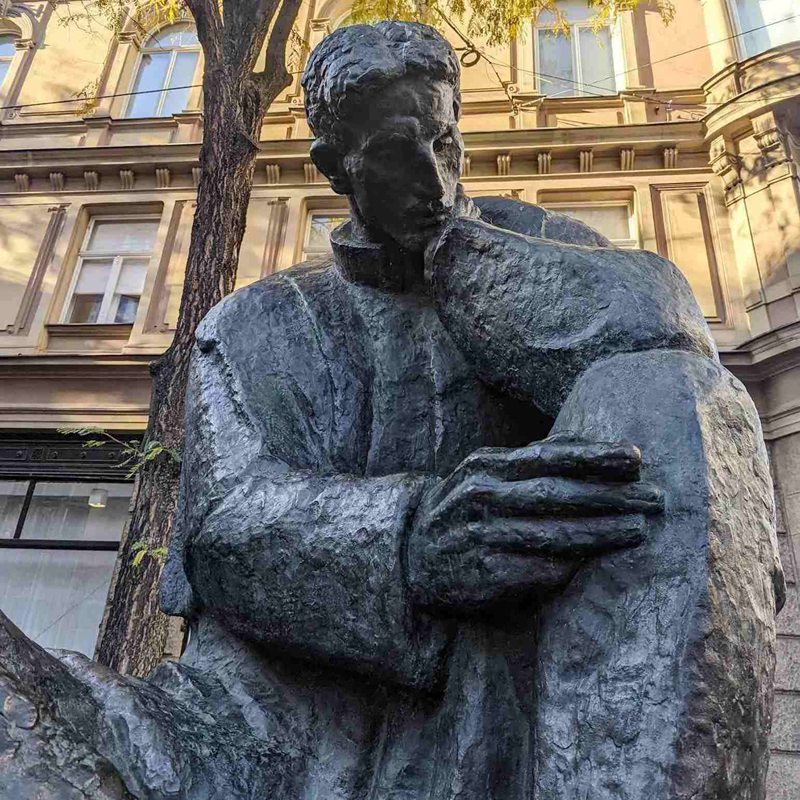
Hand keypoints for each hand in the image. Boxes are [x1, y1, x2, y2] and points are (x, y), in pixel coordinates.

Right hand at [406, 436, 663, 610]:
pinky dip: (568, 566)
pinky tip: (596, 563)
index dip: (593, 457)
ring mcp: (479, 536)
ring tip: (638, 530)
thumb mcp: (485, 477)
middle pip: (555, 494)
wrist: (411, 559)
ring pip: (550, 533)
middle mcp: (480, 497)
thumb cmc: (465, 513)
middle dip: (609, 496)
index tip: (635, 459)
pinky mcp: (481, 574)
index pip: (547, 457)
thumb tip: (594, 451)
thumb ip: (529, 466)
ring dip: (599, 532)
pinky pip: (534, 570)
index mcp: (485, 467)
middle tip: (654, 498)